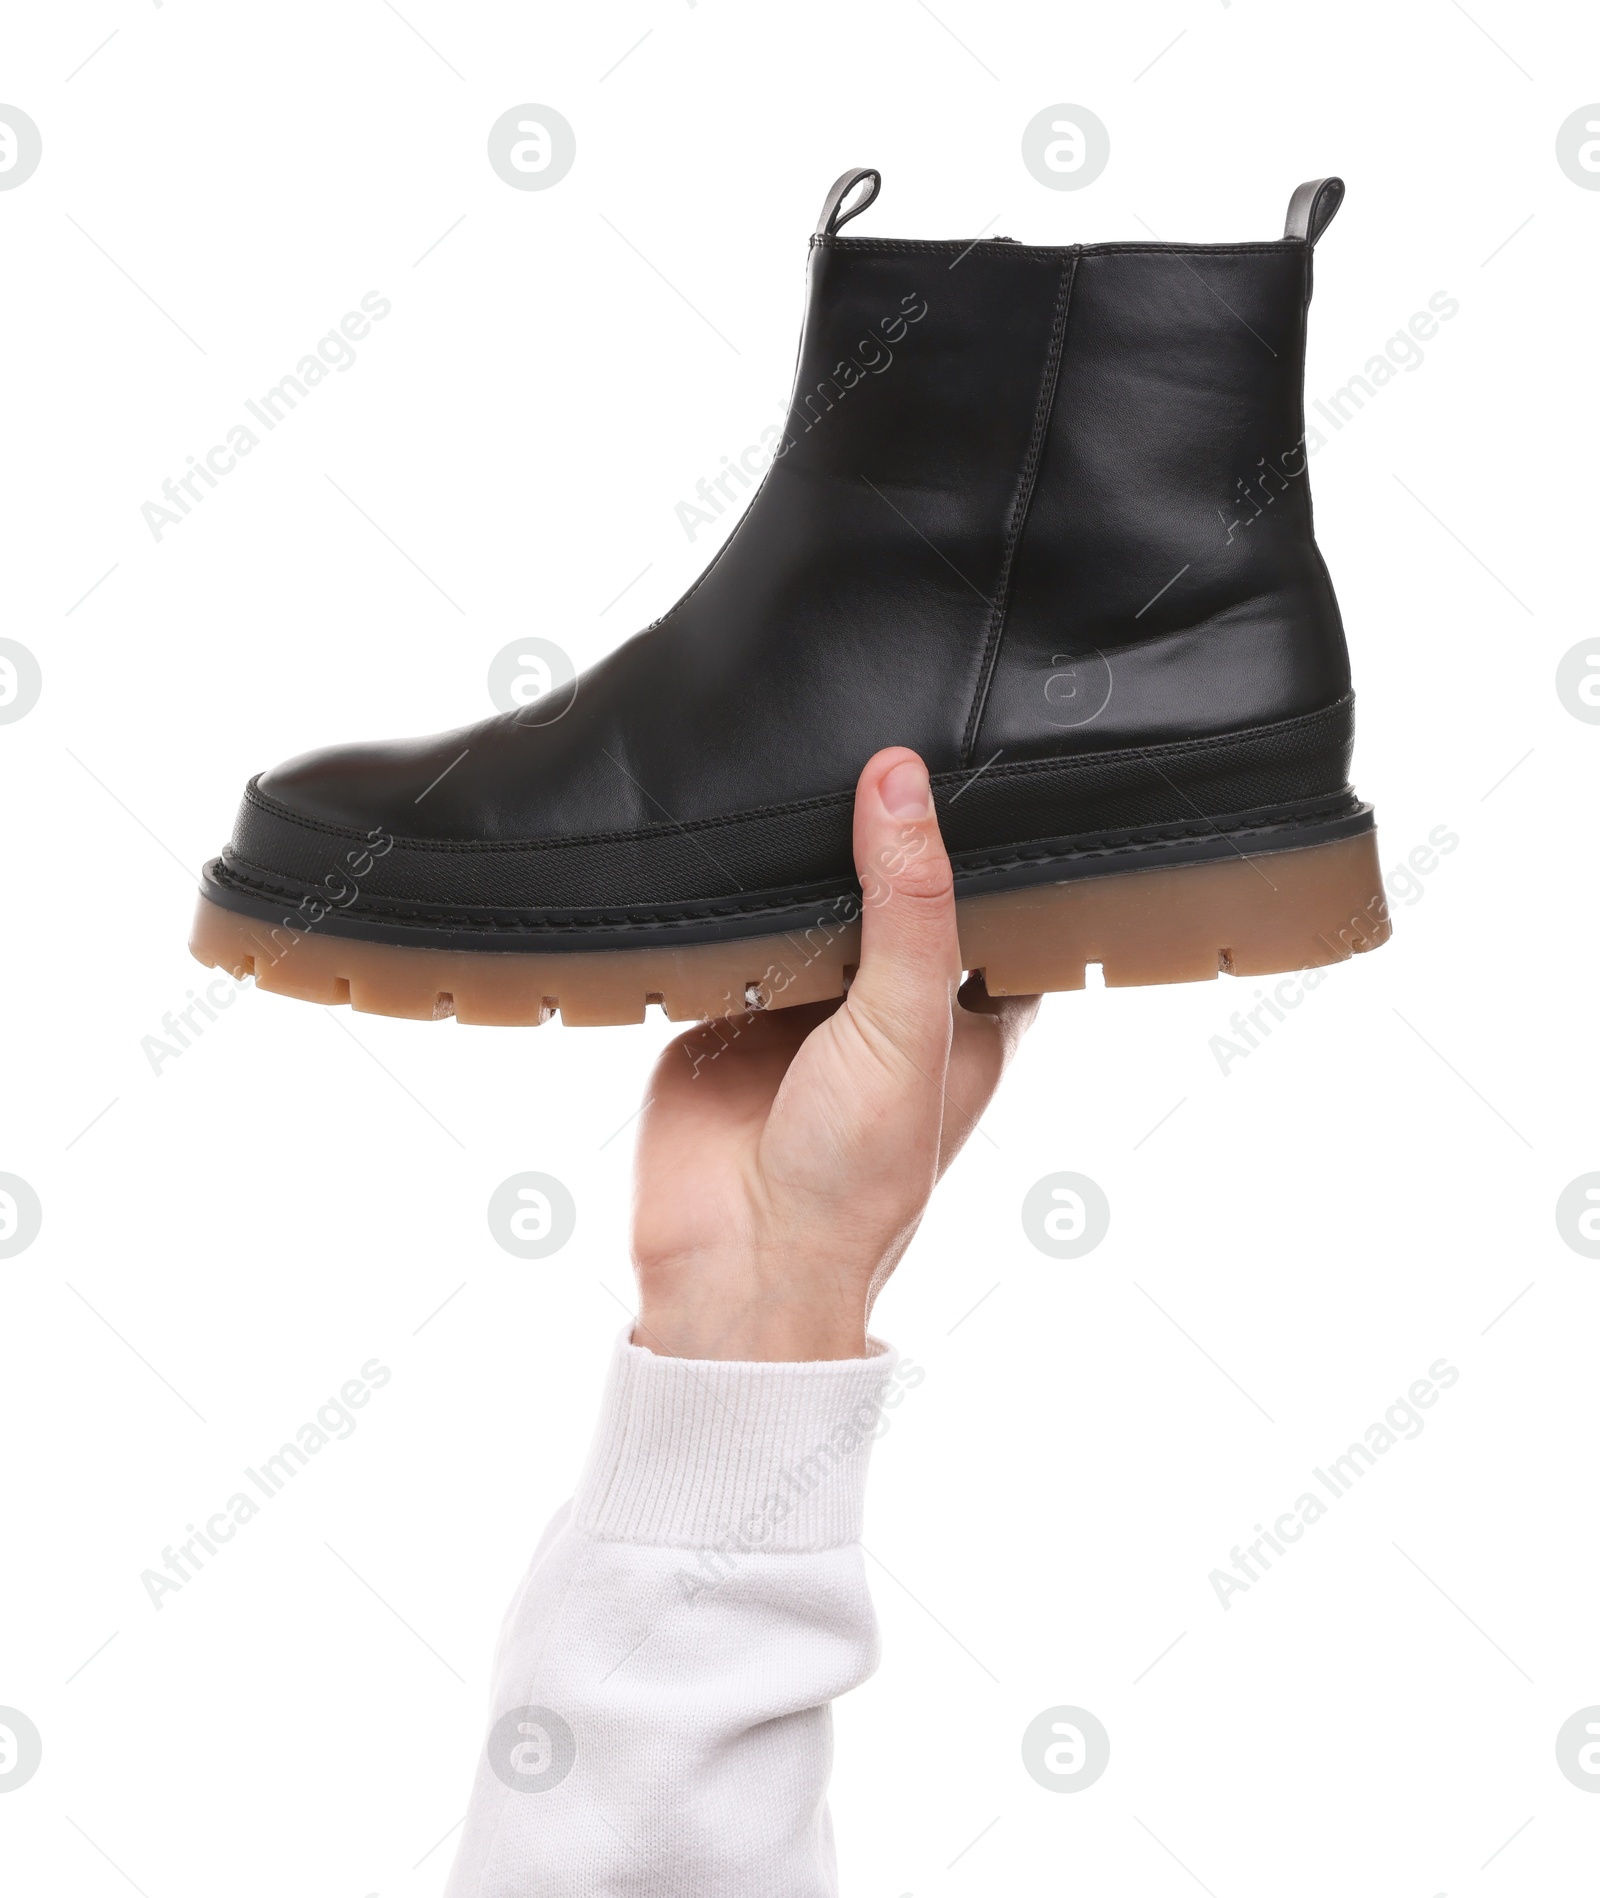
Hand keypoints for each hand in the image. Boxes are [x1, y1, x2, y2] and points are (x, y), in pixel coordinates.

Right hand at [630, 748, 1038, 1361]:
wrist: (735, 1257)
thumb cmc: (858, 1174)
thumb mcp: (907, 1024)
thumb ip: (908, 903)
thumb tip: (899, 782)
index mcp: (969, 1004)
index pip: (992, 892)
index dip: (987, 828)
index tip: (977, 740)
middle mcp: (890, 993)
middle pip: (893, 876)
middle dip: (879, 822)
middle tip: (871, 717)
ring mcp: (808, 992)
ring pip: (810, 886)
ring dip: (798, 846)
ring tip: (795, 749)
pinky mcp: (731, 993)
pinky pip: (730, 917)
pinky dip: (724, 883)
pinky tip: (722, 827)